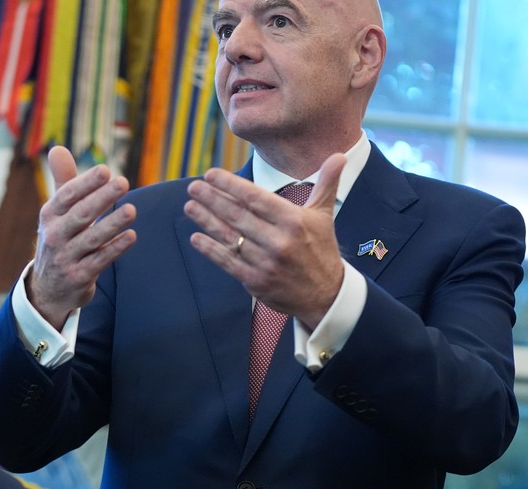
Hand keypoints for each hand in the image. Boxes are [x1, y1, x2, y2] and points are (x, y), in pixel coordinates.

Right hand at [28, 146, 136, 328]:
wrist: (49, 288)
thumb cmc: (60, 239)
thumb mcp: (56, 213)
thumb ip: (64, 181)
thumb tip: (58, 148)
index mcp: (49, 215)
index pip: (67, 196)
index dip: (86, 183)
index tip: (106, 170)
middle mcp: (54, 236)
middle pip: (81, 215)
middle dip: (102, 198)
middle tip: (123, 182)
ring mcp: (66, 258)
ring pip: (92, 238)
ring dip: (113, 223)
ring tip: (131, 210)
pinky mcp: (79, 277)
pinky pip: (100, 260)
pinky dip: (116, 248)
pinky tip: (131, 236)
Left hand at [184, 153, 346, 328]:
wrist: (326, 294)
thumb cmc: (320, 249)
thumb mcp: (324, 215)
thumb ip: (326, 184)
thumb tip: (338, 155)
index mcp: (294, 221)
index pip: (256, 198)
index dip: (231, 185)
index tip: (211, 174)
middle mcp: (279, 241)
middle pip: (238, 216)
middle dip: (212, 199)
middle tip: (193, 187)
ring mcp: (266, 262)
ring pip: (230, 237)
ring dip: (206, 221)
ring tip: (189, 206)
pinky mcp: (256, 281)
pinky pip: (228, 262)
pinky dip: (211, 249)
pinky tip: (196, 237)